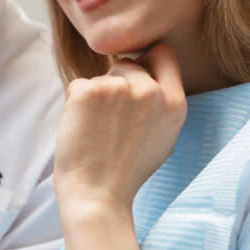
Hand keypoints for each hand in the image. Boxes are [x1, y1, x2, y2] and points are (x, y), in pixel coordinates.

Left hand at [53, 43, 187, 215]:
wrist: (97, 195)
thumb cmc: (126, 171)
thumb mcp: (163, 137)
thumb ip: (161, 102)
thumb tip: (148, 68)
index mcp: (174, 103)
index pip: (163, 53)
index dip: (146, 60)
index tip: (135, 73)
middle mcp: (150, 91)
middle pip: (127, 64)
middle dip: (116, 83)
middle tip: (110, 123)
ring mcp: (119, 89)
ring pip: (102, 77)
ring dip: (95, 97)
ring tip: (98, 132)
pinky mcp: (89, 91)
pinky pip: (78, 85)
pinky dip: (75, 104)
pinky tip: (82, 129)